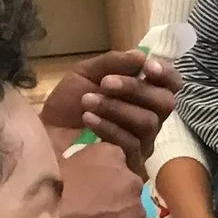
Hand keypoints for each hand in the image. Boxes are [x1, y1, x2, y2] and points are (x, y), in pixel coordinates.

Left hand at [39, 47, 180, 172]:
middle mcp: (150, 118)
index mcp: (143, 95)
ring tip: (87, 101)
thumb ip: (113, 63)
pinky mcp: (132, 162)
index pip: (171, 84)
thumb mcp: (85, 74)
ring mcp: (143, 142)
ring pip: (148, 122)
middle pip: (165, 103)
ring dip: (117, 107)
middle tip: (106, 83)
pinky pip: (132, 143)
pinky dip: (109, 127)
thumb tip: (142, 55)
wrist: (46, 135)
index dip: (167, 74)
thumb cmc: (68, 105)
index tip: (147, 67)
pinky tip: (89, 119)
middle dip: (136, 89)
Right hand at [58, 139, 149, 217]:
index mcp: (111, 154)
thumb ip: (78, 163)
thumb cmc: (44, 195)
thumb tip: (81, 169)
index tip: (90, 184)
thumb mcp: (55, 165)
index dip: (103, 174)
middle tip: (91, 208)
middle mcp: (131, 178)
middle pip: (127, 187)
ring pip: (129, 213)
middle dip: (113, 196)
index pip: (116, 159)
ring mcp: (137, 209)